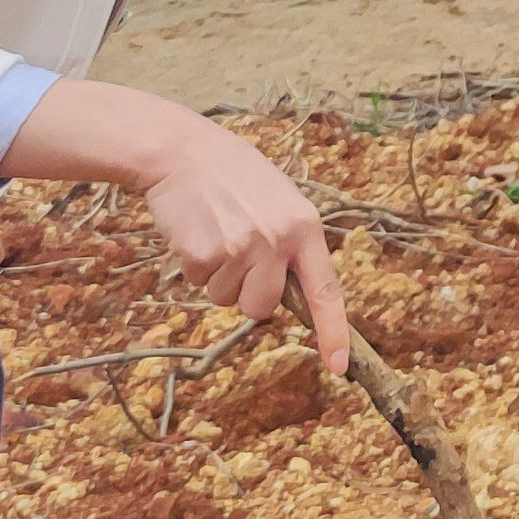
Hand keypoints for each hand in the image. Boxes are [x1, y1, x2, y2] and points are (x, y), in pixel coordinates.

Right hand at [1, 79, 354, 377]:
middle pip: (262, 308)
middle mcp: (277, 240)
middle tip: (235, 250)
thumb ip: (291, 243)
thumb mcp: (278, 200)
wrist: (180, 150)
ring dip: (218, 276)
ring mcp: (241, 248)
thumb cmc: (232, 176)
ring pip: (227, 299)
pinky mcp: (204, 254)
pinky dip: (193, 265)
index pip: (326, 290)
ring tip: (216, 231)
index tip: (338, 368)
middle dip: (245, 293)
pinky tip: (196, 230)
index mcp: (304, 226)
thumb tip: (295, 293)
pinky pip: (199, 283)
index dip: (333, 332)